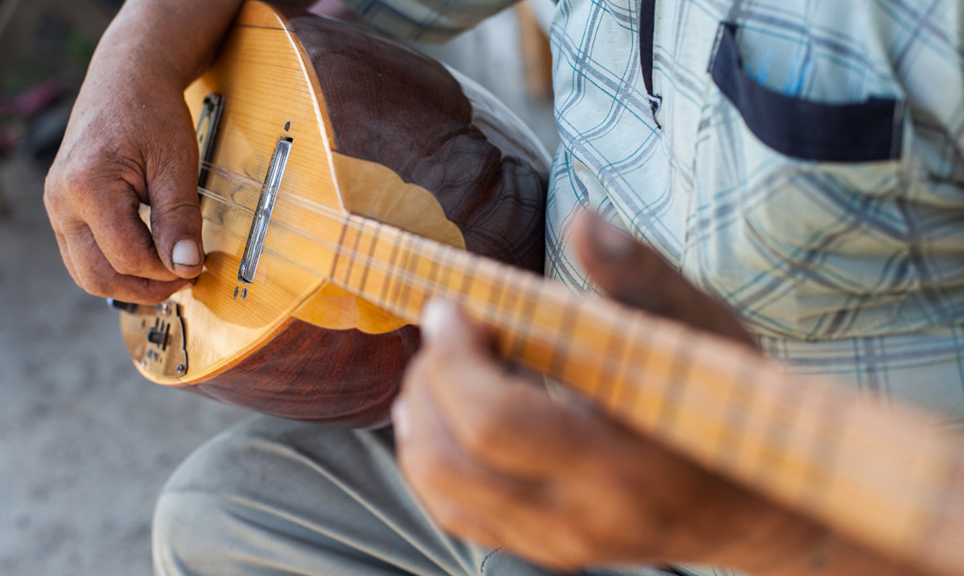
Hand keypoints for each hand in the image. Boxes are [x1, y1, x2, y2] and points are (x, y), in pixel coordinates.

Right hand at [44, 59, 201, 303]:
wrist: (126, 80)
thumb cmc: (151, 113)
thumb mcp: (176, 165)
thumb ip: (179, 219)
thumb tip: (186, 266)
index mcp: (86, 187)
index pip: (128, 256)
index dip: (167, 271)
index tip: (198, 266)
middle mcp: (61, 201)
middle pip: (97, 276)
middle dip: (146, 289)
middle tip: (185, 281)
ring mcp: (56, 207)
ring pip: (86, 273)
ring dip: (129, 284)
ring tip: (169, 273)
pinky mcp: (63, 210)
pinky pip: (84, 256)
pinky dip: (115, 266)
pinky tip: (149, 259)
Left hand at [393, 212, 826, 572]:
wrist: (761, 505)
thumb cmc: (733, 407)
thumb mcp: (703, 332)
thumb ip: (641, 278)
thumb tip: (581, 221)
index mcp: (625, 466)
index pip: (497, 425)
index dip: (455, 359)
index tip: (451, 306)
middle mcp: (583, 519)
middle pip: (452, 465)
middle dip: (429, 383)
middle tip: (446, 328)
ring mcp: (560, 545)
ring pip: (444, 495)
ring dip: (421, 420)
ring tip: (438, 363)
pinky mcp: (546, 550)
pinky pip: (461, 514)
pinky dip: (434, 456)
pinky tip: (442, 411)